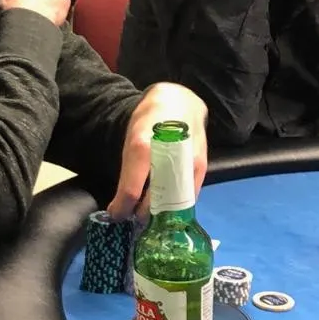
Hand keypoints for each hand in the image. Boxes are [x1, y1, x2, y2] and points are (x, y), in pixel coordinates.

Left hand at [107, 83, 208, 219]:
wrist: (181, 101)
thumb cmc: (151, 120)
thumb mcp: (131, 140)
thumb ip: (129, 170)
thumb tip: (122, 202)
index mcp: (142, 148)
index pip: (130, 191)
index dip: (121, 209)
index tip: (116, 215)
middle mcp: (166, 157)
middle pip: (154, 201)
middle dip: (142, 214)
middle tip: (135, 217)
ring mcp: (187, 163)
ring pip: (174, 202)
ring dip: (162, 213)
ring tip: (153, 214)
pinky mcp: (202, 166)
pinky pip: (190, 194)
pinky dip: (179, 204)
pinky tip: (172, 204)